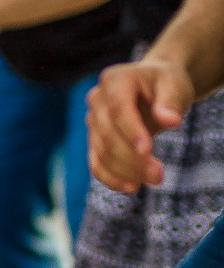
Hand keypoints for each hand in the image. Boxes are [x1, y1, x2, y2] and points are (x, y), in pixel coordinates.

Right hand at [86, 58, 193, 191]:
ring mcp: (93, 120)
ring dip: (126, 171)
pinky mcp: (95, 140)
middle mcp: (98, 100)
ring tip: (156, 179)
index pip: (118, 108)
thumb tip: (170, 120)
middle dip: (132, 158)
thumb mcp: (175, 86)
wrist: (153, 87)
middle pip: (108, 134)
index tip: (148, 151)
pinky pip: (96, 163)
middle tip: (160, 175)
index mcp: (115, 80)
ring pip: (102, 152)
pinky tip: (132, 187)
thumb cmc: (165, 84)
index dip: (130, 131)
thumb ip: (171, 101)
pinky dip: (111, 178)